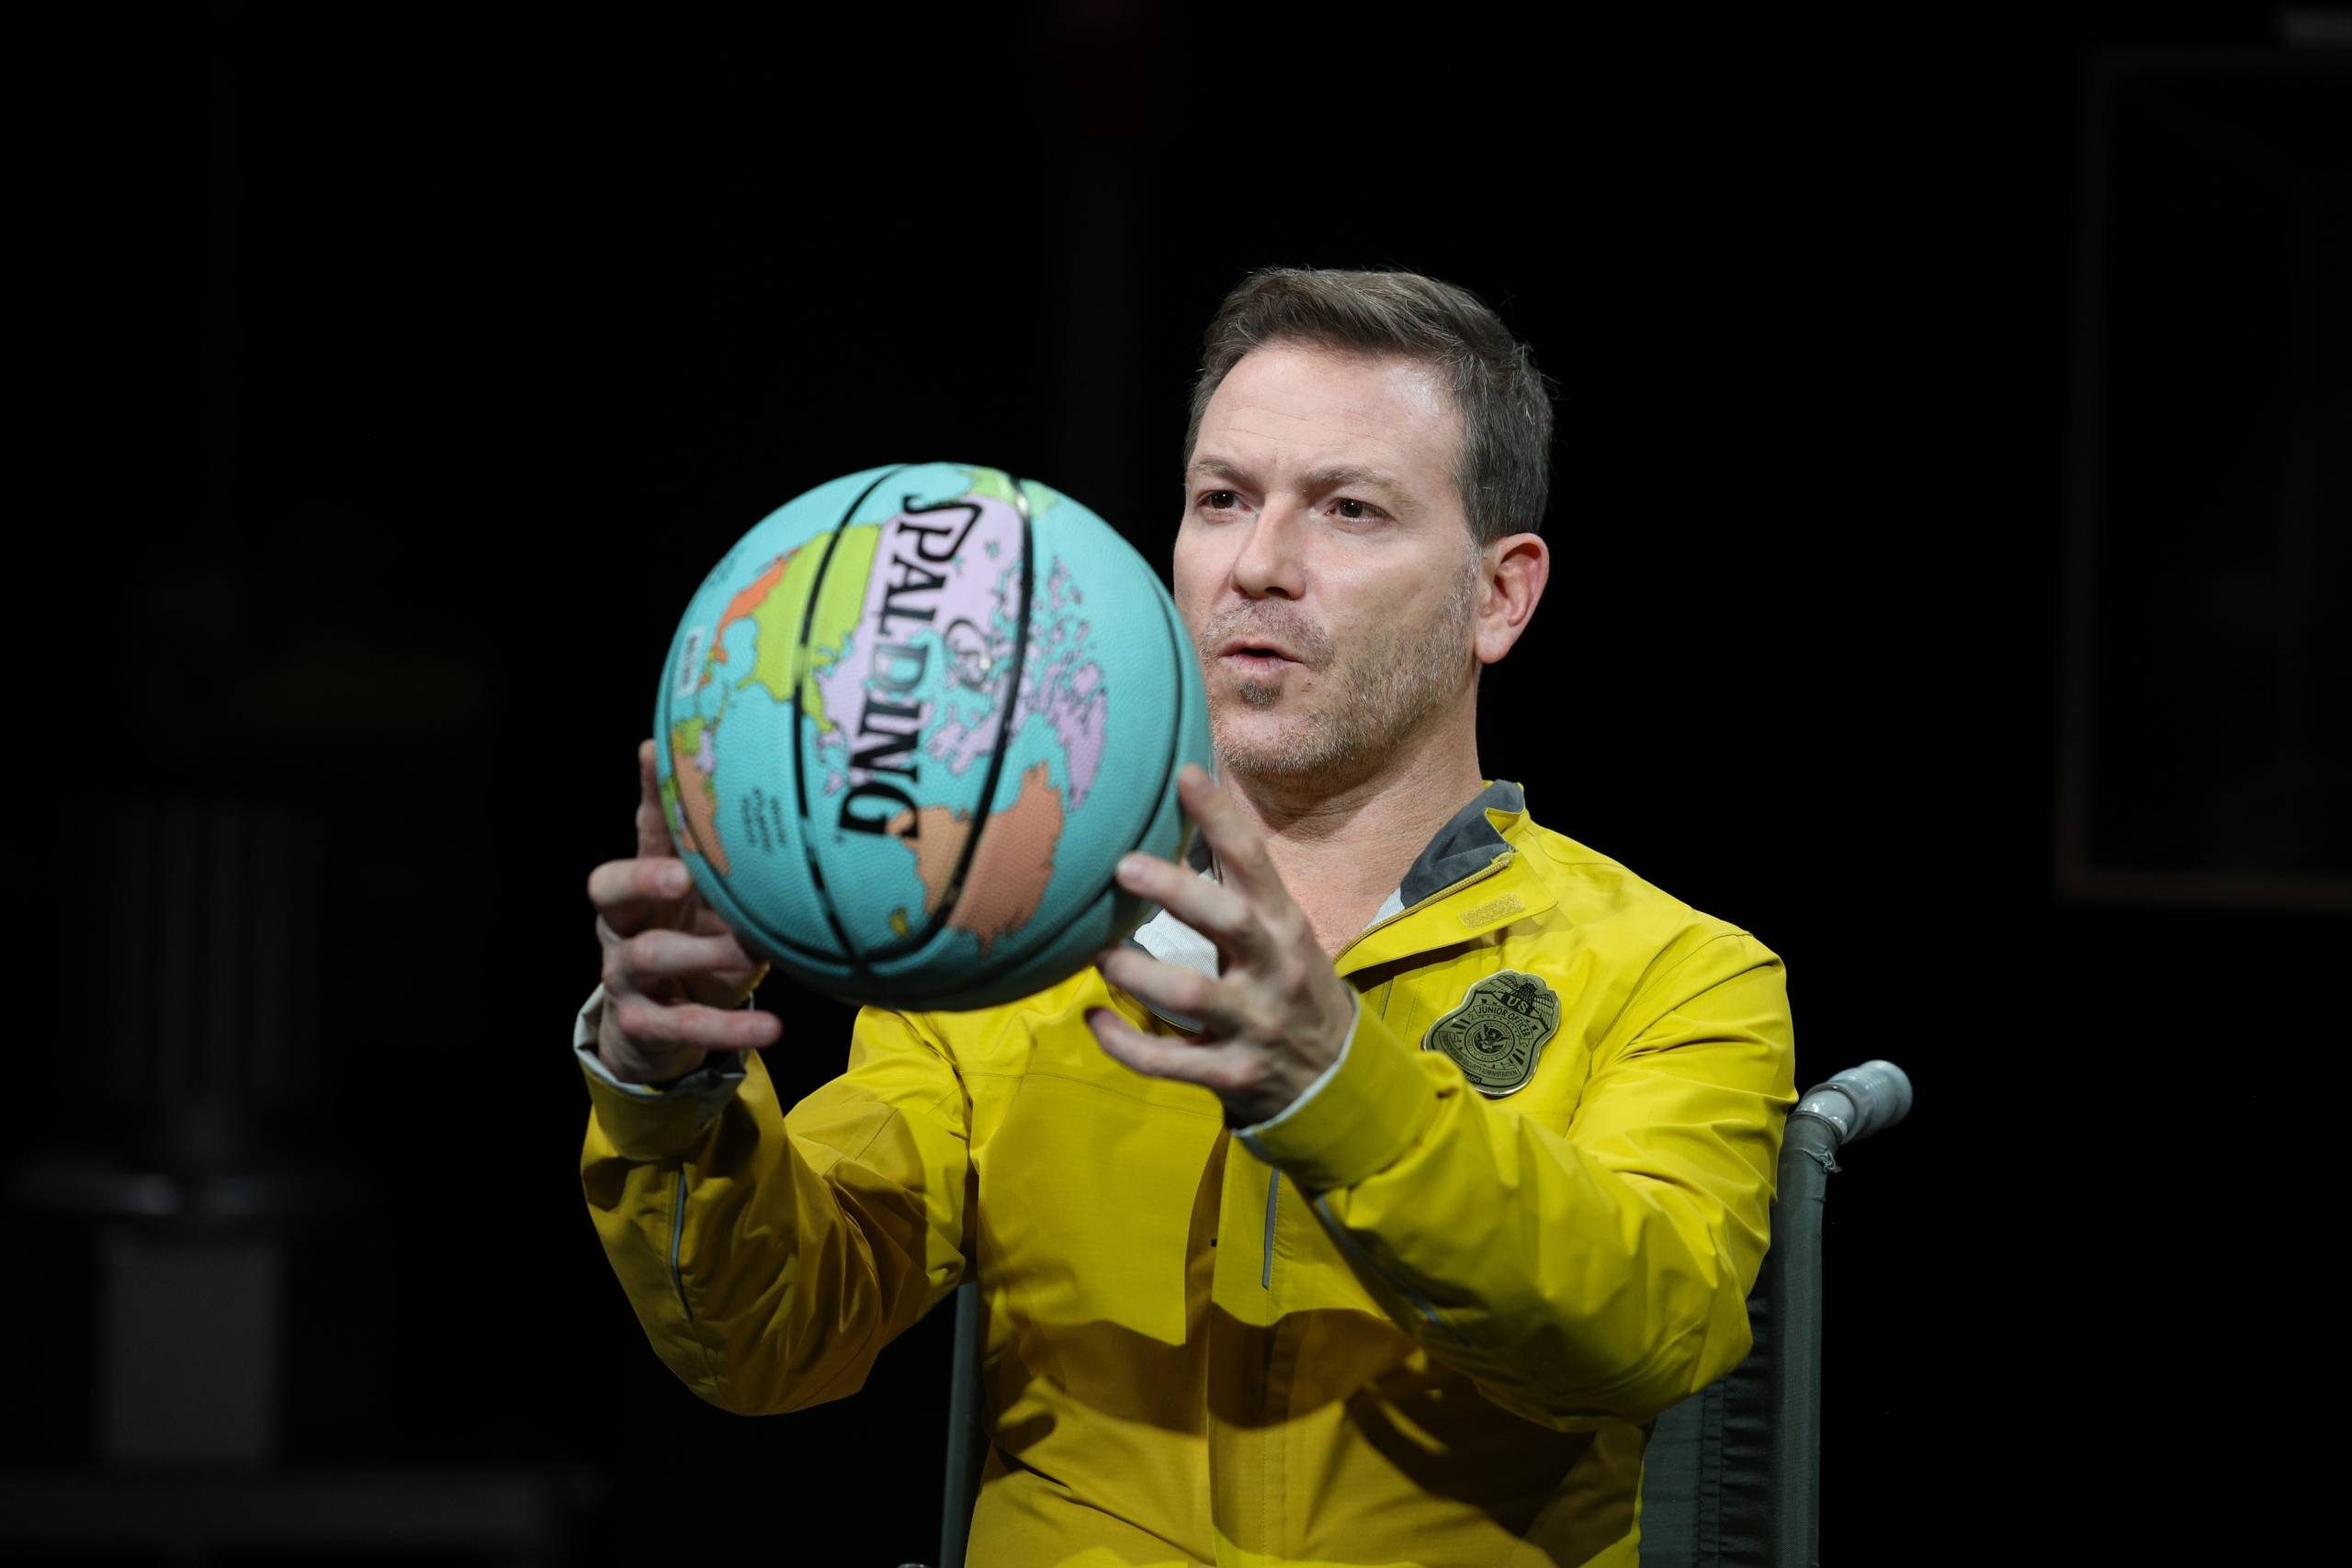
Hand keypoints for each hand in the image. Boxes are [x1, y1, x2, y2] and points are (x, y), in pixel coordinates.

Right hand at [585, 739, 778, 1083]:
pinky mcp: (640, 1024)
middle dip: (643, 877)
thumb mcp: (715, 906)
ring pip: (648, 955)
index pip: (644, 831)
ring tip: (750, 951)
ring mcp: (623, 974)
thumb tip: (811, 826)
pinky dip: (729, 1028)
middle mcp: (623, 922)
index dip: (649, 794)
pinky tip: (774, 1028)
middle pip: (609, 887)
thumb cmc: (700, 945)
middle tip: (683, 875)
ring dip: (701, 951)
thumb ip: (742, 870)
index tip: (656, 752)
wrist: (660, 1032)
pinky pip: (682, 1025)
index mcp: (646, 882)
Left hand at [1087, 765, 1356, 1125]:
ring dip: (1139, 973)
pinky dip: (1127, 1044)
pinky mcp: (1234, 1074)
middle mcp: (1276, 970)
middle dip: (1178, 892)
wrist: (1335, 1080)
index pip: (1257, 863)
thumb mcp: (1280, 933)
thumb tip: (1188, 808)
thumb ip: (1238, 886)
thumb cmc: (1289, 986)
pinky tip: (1094, 1021)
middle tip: (1123, 865)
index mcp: (1285, 926)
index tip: (1184, 773)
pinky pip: (1171, 1062)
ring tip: (1099, 956)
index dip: (1222, 818)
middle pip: (1231, 921)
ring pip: (1194, 995)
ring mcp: (1256, 1024)